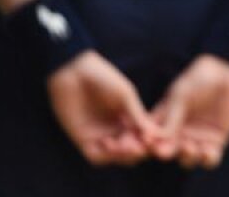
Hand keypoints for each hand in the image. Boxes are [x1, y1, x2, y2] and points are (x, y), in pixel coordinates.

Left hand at [47, 51, 157, 165]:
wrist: (74, 71)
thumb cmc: (103, 77)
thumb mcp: (125, 95)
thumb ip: (137, 115)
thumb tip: (154, 133)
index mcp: (129, 117)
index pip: (142, 137)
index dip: (148, 141)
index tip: (152, 140)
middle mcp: (115, 128)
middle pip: (130, 150)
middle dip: (136, 151)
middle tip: (138, 145)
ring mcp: (99, 135)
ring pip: (114, 156)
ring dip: (122, 155)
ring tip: (125, 145)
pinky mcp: (82, 139)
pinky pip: (95, 156)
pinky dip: (104, 155)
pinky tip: (108, 142)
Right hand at [149, 55, 228, 168]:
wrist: (227, 74)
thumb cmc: (200, 79)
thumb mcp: (181, 95)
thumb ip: (171, 116)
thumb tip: (155, 139)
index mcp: (164, 121)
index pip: (150, 137)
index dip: (145, 144)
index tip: (143, 145)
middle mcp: (178, 133)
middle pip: (167, 151)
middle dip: (163, 152)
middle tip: (163, 151)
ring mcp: (196, 139)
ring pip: (187, 157)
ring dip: (186, 156)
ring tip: (188, 147)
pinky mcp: (216, 141)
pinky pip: (210, 157)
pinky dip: (208, 159)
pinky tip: (208, 153)